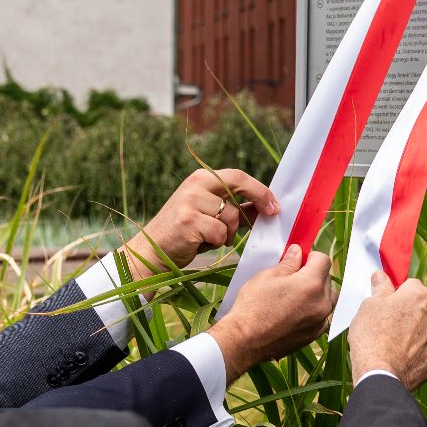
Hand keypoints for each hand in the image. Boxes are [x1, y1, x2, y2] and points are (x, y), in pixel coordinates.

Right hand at [120, 168, 278, 278]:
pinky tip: (200, 243)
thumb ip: (234, 208)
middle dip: (257, 202)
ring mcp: (191, 202)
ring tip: (208, 237)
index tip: (274, 204)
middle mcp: (195, 185)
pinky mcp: (189, 220)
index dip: (259, 189)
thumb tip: (265, 207)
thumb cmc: (184, 233)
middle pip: (238, 188)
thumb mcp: (208, 213)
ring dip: (227, 233)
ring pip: (231, 216)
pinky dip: (216, 242)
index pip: (238, 176)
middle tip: (270, 214)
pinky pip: (220, 233)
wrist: (151, 250)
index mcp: (201, 178)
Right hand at [207, 245, 336, 380]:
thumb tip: (298, 252)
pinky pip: (321, 317)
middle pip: (326, 279)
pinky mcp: (313, 335)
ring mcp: (319, 321)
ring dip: (316, 292)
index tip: (299, 260)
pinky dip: (313, 311)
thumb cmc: (253, 306)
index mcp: (312, 284)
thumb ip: (289, 263)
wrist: (245, 340)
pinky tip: (295, 311)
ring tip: (295, 295)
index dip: (310, 256)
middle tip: (292, 277)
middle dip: (313, 274)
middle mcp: (322, 303)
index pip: (323, 260)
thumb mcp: (268, 276)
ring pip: (327, 299)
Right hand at [348, 273, 426, 388]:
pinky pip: (422, 352)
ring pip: (421, 331)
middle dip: (404, 313)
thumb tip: (382, 276)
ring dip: (409, 334)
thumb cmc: (372, 335)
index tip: (383, 302)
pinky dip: (412, 354)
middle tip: (383, 324)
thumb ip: (380, 288)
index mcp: (420, 296)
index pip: (410, 285)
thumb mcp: (369, 305)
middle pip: (419, 308)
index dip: (395, 293)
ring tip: (388, 344)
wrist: (380, 374)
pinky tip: (395, 358)